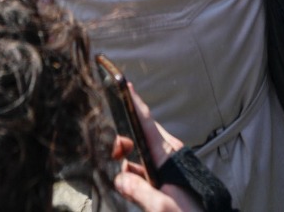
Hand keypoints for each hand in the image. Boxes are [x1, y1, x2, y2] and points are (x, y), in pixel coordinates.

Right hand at [111, 86, 201, 211]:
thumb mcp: (161, 206)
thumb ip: (137, 191)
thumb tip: (119, 178)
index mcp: (166, 155)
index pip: (146, 122)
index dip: (133, 102)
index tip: (124, 84)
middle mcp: (169, 154)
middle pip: (139, 137)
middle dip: (123, 144)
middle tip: (113, 158)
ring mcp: (169, 164)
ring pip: (140, 156)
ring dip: (130, 168)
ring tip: (131, 188)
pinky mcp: (170, 175)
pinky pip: (146, 169)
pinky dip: (137, 177)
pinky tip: (136, 192)